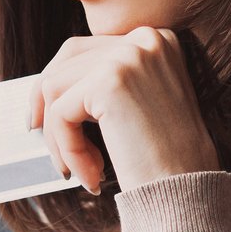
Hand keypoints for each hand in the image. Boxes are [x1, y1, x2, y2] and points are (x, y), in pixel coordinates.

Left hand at [28, 26, 220, 192]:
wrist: (190, 192)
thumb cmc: (167, 159)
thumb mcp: (139, 104)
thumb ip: (105, 82)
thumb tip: (47, 83)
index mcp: (156, 39)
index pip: (84, 50)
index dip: (57, 83)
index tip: (44, 116)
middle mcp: (145, 39)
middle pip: (65, 62)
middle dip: (48, 106)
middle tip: (40, 137)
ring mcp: (127, 56)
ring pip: (55, 89)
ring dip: (60, 137)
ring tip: (83, 170)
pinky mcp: (109, 82)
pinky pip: (60, 114)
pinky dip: (67, 149)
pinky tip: (92, 175)